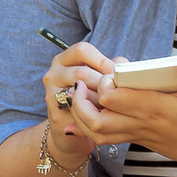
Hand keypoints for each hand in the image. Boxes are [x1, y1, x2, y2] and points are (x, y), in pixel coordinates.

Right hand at [43, 41, 112, 164]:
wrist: (71, 126)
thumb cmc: (91, 97)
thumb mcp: (98, 76)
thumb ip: (110, 68)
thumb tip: (124, 67)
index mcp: (63, 60)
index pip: (82, 50)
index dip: (102, 61)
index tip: (115, 74)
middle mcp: (54, 74)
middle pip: (82, 73)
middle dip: (103, 84)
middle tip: (117, 92)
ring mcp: (52, 94)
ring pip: (80, 92)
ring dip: (99, 99)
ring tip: (111, 104)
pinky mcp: (55, 114)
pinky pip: (78, 112)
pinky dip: (92, 113)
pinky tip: (102, 115)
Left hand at [71, 61, 176, 162]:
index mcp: (155, 109)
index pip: (113, 99)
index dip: (103, 85)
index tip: (108, 73)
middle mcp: (143, 125)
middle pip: (96, 121)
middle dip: (80, 104)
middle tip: (79, 85)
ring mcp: (140, 135)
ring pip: (97, 135)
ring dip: (81, 118)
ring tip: (80, 98)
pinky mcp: (141, 141)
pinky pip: (108, 140)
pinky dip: (90, 129)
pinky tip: (83, 118)